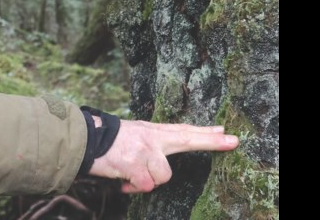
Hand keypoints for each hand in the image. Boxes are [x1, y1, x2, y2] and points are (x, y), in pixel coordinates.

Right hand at [89, 118, 238, 193]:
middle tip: (233, 140)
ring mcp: (145, 150)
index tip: (226, 133)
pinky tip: (122, 180)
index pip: (183, 130)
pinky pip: (145, 186)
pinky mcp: (136, 164)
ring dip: (147, 181)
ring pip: (163, 176)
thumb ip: (153, 142)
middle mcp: (152, 138)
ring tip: (130, 174)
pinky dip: (133, 188)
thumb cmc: (108, 141)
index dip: (205, 132)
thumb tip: (166, 155)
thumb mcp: (134, 134)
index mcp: (152, 131)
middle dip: (211, 141)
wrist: (85, 139)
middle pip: (187, 138)